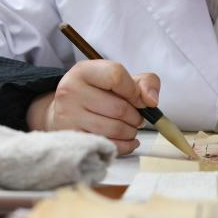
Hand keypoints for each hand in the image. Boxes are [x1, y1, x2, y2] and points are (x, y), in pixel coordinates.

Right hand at [26, 60, 159, 155]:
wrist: (66, 111)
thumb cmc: (98, 93)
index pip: (116, 76)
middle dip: (136, 116)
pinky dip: (125, 146)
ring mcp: (68, 116)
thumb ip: (145, 82)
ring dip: (131, 131)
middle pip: (119, 107)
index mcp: (83, 71)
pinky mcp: (71, 138)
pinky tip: (127, 141)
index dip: (134, 91)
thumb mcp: (120, 79)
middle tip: (136, 118)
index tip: (139, 100)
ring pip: (115, 128)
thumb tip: (151, 101)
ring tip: (129, 128)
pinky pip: (108, 145)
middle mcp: (70, 91)